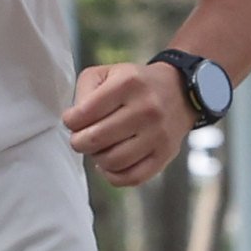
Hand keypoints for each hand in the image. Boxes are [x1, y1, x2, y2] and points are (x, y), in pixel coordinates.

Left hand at [63, 60, 191, 189]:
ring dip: (97, 158)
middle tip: (81, 137)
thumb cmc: (135, 84)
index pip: (83, 114)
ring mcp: (158, 133)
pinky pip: (131, 177)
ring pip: (111, 161)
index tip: (73, 121)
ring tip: (99, 147)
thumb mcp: (107, 73)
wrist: (180, 91)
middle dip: (79, 142)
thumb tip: (74, 122)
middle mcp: (146, 108)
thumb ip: (84, 92)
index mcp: (128, 84)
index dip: (70, 121)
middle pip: (95, 139)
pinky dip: (113, 175)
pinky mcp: (165, 154)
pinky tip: (110, 163)